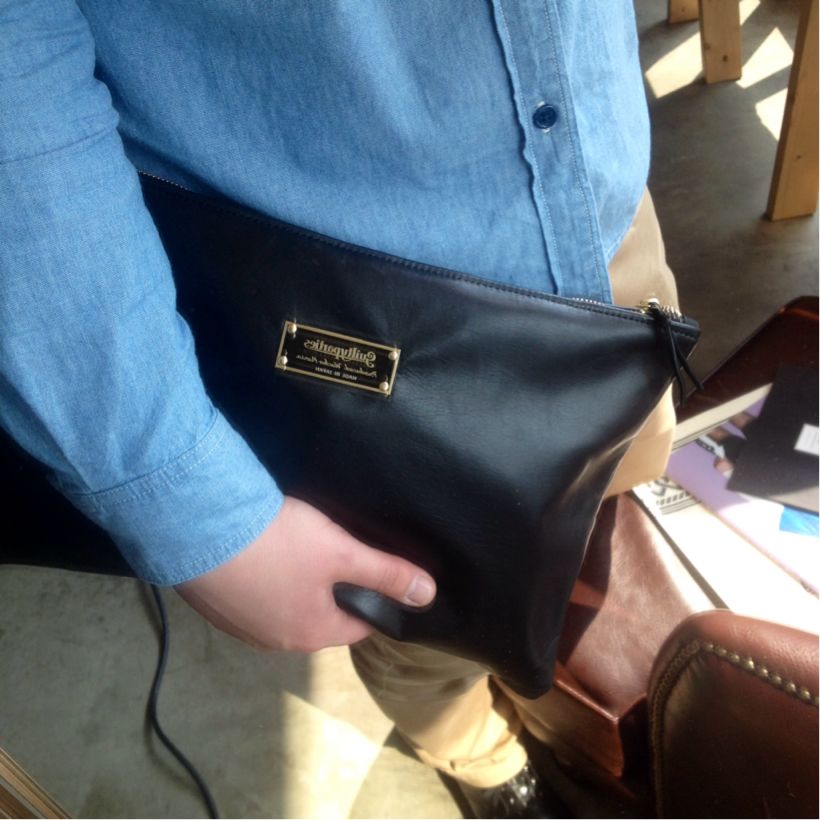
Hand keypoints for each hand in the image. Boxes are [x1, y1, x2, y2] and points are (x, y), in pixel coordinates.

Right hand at [175, 496, 435, 651]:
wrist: (196, 528)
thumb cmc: (279, 543)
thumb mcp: (341, 552)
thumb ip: (386, 572)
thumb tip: (429, 595)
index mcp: (311, 633)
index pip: (358, 625)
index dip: (372, 597)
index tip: (373, 570)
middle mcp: (275, 640)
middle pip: (319, 616)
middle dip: (331, 589)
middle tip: (333, 550)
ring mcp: (239, 626)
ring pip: (282, 606)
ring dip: (293, 584)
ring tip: (297, 546)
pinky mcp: (213, 605)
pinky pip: (250, 596)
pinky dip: (261, 578)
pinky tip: (259, 550)